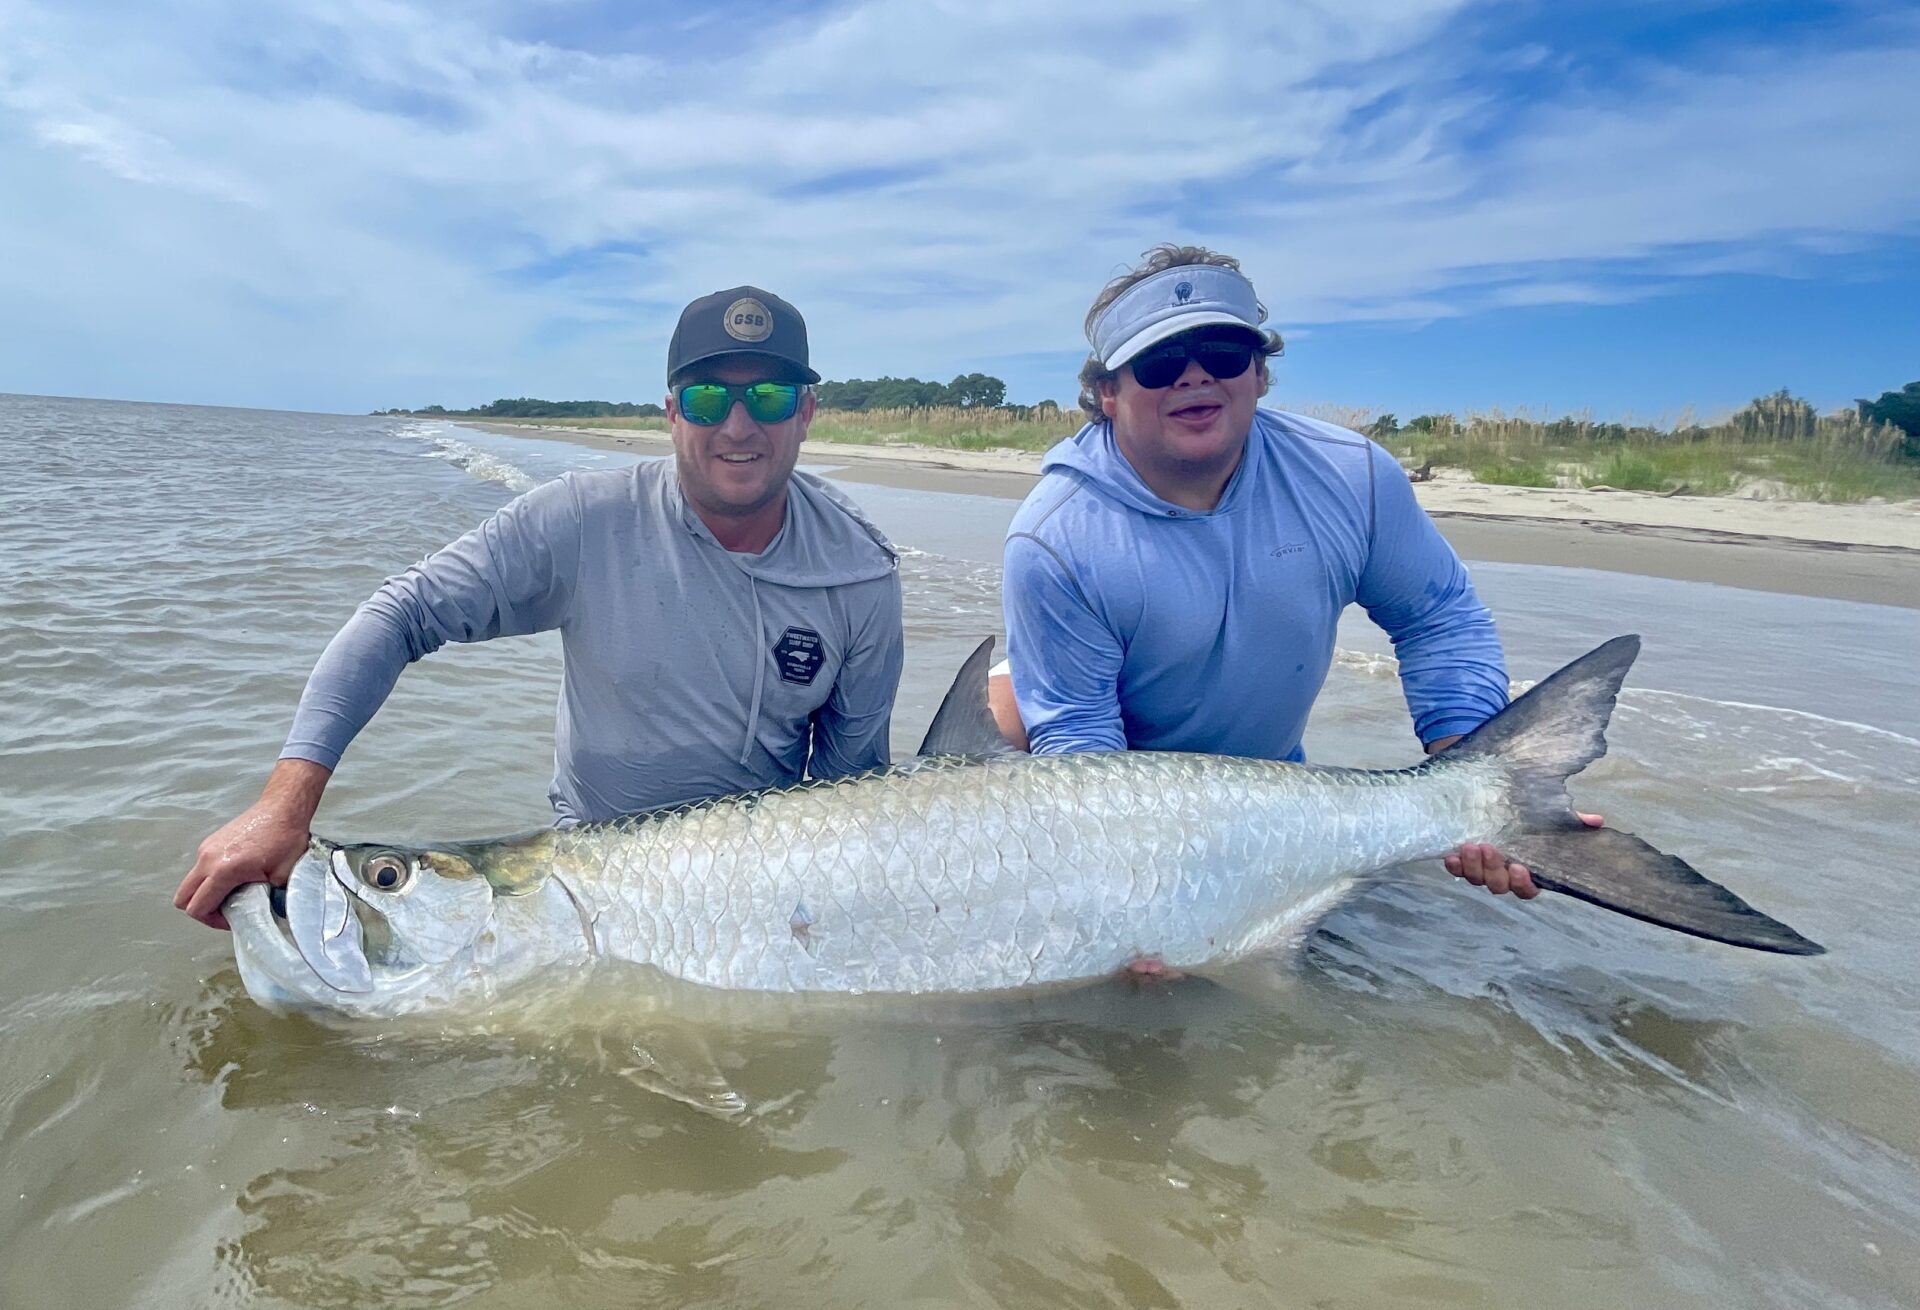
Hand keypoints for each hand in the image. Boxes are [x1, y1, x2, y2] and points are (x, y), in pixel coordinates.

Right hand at [174, 760, 328, 929]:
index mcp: (223, 870)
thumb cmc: (285, 838)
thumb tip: (262, 914)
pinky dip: (209, 879)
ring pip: (190, 882)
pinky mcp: (210, 842)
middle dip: (201, 910)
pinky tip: (234, 877)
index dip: (212, 922)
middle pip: (183, 897)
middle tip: (225, 912)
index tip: (231, 921)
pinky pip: (200, 868)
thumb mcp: (280, 877)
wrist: (282, 809)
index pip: (197, 908)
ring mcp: (206, 848)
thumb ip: (265, 899)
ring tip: (233, 893)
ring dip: (205, 893)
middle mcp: (208, 859)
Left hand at [1444, 812, 1603, 898]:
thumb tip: (1596, 821)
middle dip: (1493, 870)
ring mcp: (1482, 872)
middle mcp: (1504, 877)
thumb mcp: (1550, 819)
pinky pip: (1457, 871)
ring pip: (1477, 880)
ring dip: (1473, 866)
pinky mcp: (1463, 864)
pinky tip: (1451, 856)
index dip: (1522, 884)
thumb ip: (1572, 822)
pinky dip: (1454, 866)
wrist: (1492, 809)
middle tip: (1489, 848)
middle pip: (1499, 886)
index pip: (1528, 890)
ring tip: (1471, 846)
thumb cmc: (1527, 821)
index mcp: (1527, 873)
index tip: (1519, 868)